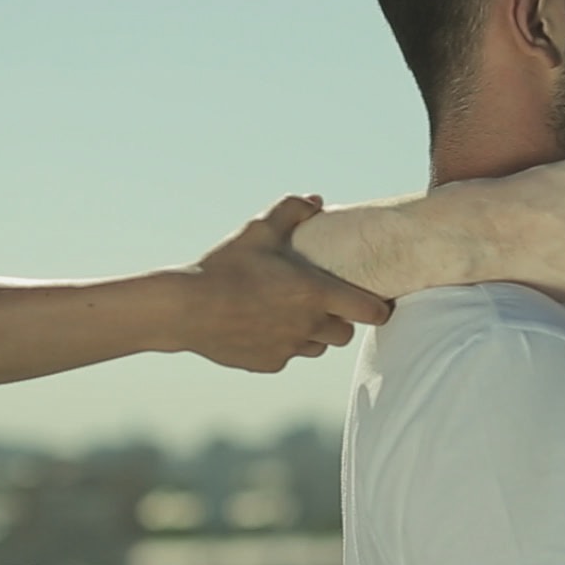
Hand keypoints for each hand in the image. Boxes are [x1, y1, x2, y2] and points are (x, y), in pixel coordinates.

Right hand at [183, 195, 392, 371]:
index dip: (378, 308)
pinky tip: (262, 327)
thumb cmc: (226, 265)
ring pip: (317, 347)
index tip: (377, 304)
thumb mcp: (259, 230)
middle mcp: (309, 326)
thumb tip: (316, 200)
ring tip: (291, 314)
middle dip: (340, 321)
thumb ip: (292, 211)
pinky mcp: (269, 364)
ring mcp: (289, 348)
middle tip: (324, 305)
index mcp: (316, 293)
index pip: (370, 311)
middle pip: (344, 334)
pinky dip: (282, 345)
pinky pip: (287, 356)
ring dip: (312, 334)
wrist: (187, 308)